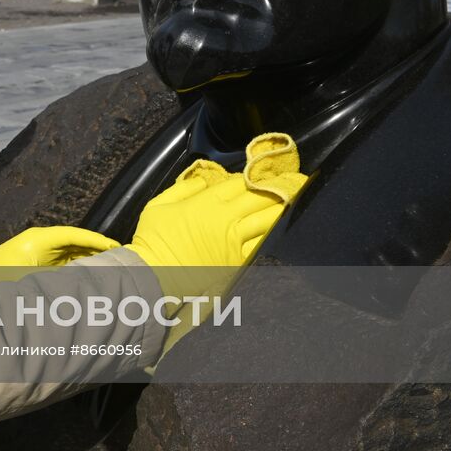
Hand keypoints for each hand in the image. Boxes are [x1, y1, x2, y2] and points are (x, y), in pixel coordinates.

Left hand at [0, 225, 119, 281]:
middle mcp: (46, 241)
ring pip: (77, 251)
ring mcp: (47, 250)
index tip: (114, 246)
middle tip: (124, 256)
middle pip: (79, 241)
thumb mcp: (22, 277)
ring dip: (95, 258)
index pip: (72, 235)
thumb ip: (46, 281)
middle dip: (100, 249)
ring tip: (118, 265)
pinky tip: (100, 274)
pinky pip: (71, 259)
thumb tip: (71, 289)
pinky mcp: (47, 259)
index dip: (95, 240)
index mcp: (40, 239)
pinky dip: (86, 265)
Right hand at [126, 133, 307, 272]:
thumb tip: (203, 180)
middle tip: (296, 180)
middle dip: (279, 187)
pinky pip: (262, 244)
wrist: (155, 276)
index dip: (250, 176)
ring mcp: (235, 242)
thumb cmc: (153, 240)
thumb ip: (183, 189)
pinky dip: (273, 233)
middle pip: (260, 197)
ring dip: (283, 208)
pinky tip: (282, 227)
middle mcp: (226, 219)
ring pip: (268, 220)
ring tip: (298, 200)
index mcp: (207, 202)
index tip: (257, 174)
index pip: (238, 183)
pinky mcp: (238, 262)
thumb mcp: (158, 205)